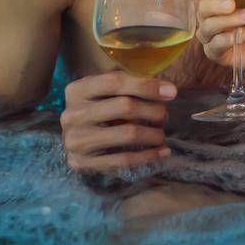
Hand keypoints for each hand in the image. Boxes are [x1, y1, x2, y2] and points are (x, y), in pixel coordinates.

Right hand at [60, 71, 175, 172]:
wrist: (76, 139)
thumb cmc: (98, 109)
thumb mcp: (106, 91)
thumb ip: (131, 85)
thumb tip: (168, 90)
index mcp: (78, 90)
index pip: (115, 82)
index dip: (146, 85)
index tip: (171, 92)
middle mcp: (72, 114)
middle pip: (125, 106)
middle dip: (153, 110)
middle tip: (164, 116)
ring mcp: (75, 140)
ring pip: (128, 133)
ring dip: (154, 134)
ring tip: (161, 134)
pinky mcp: (81, 162)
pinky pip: (123, 160)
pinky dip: (148, 156)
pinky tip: (162, 152)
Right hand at [196, 0, 244, 77]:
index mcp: (220, 0)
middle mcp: (211, 17)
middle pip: (201, 8)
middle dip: (215, 5)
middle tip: (231, 4)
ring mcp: (211, 36)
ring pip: (207, 27)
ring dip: (228, 21)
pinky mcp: (215, 53)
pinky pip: (216, 45)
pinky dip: (233, 38)